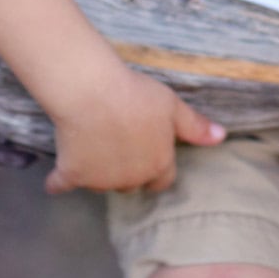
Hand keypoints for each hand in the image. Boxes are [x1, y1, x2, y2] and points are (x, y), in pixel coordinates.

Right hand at [46, 65, 223, 195]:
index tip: (148, 149)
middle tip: (121, 140)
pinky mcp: (71, 176)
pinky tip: (56, 177)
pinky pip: (61, 185)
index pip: (162, 179)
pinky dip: (59, 182)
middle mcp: (130, 180)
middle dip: (129, 168)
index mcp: (158, 164)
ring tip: (95, 140)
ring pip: (101, 183)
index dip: (157, 164)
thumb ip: (195, 126)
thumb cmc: (137, 94)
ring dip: (99, 171)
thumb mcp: (172, 106)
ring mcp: (99, 181)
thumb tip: (222, 138)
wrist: (93, 92)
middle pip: (132, 182)